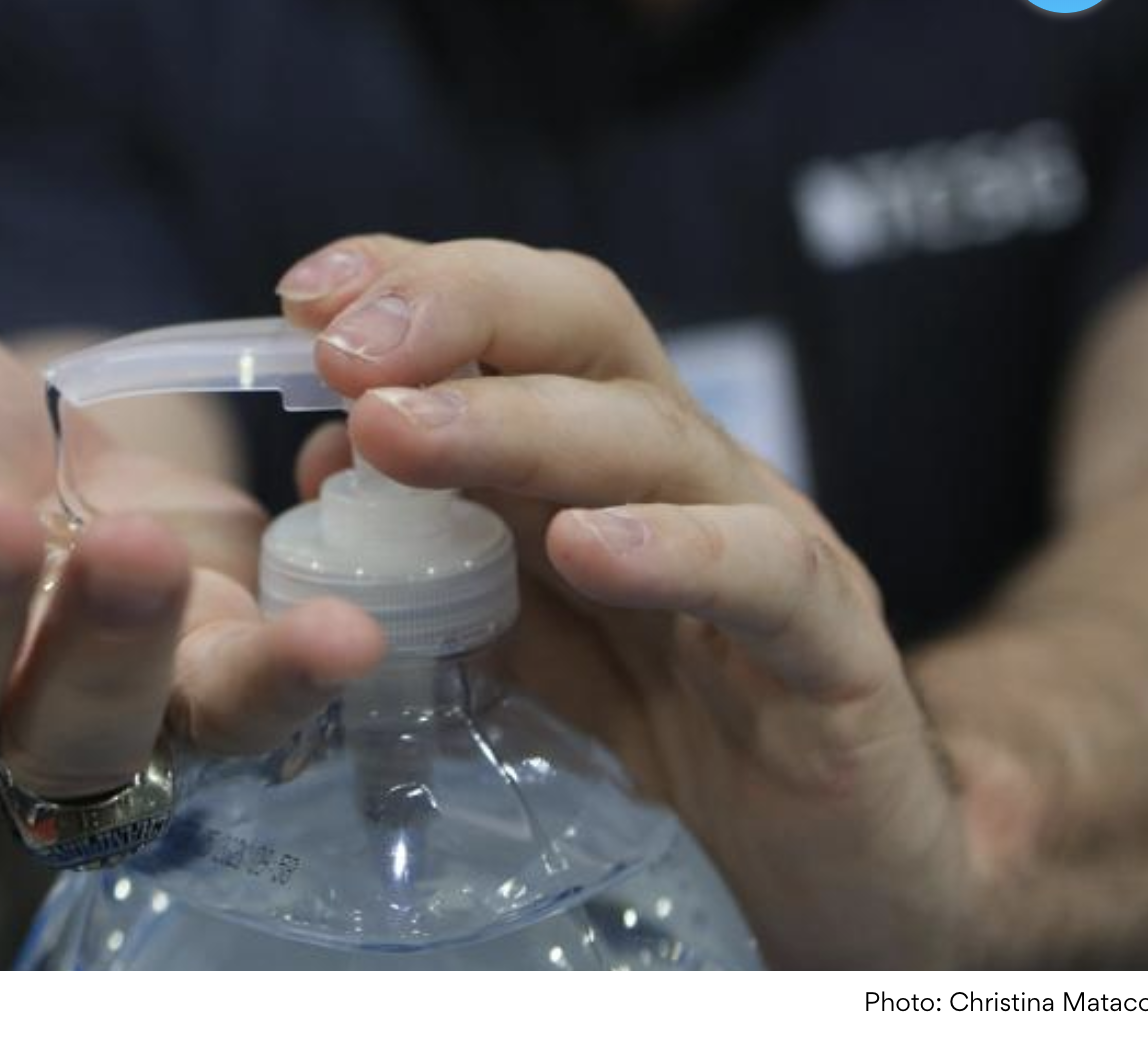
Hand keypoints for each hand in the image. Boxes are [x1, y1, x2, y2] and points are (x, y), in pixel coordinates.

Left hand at [273, 235, 972, 967]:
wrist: (845, 862)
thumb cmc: (677, 723)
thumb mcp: (523, 628)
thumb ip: (432, 549)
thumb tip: (317, 467)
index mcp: (607, 451)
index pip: (518, 318)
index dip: (415, 285)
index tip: (302, 297)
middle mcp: (690, 469)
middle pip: (585, 332)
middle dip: (455, 315)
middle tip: (338, 350)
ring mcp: (774, 546)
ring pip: (654, 440)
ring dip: (514, 423)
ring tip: (395, 430)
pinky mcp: (838, 653)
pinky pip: (763, 576)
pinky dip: (673, 551)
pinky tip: (585, 545)